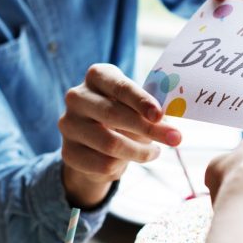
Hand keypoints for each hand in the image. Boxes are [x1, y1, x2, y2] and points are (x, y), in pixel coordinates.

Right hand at [59, 63, 182, 205]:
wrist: (94, 142)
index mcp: (97, 76)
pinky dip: (124, 165)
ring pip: (110, 143)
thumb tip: (168, 125)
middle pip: (114, 115)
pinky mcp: (67, 152)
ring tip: (155, 151)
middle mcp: (77, 97)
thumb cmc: (124, 114)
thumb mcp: (137, 105)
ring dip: (140, 151)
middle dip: (149, 129)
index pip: (120, 87)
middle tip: (176, 138)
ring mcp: (68, 125)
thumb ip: (151, 110)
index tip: (159, 115)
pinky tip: (129, 160)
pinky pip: (103, 164)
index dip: (141, 101)